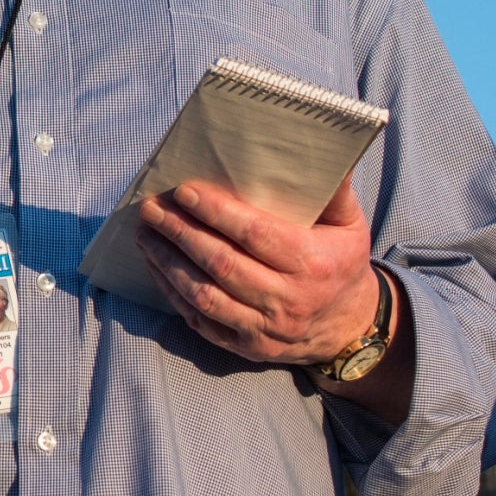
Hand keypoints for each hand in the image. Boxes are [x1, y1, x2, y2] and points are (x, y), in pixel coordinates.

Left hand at [136, 179, 380, 366]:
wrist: (348, 327)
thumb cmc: (340, 263)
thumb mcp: (349, 226)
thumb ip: (334, 191)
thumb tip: (322, 149)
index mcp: (312, 264)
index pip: (254, 235)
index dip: (216, 213)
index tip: (184, 191)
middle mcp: (287, 300)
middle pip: (221, 264)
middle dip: (180, 233)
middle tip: (151, 209)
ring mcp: (264, 328)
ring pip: (204, 295)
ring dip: (168, 263)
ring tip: (146, 235)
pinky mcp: (246, 346)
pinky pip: (200, 320)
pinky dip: (173, 292)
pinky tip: (156, 266)